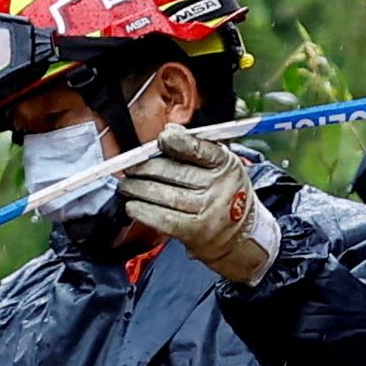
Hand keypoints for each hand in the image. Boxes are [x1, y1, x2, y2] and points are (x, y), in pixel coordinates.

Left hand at [114, 128, 273, 285]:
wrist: (239, 234)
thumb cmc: (222, 193)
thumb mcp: (219, 165)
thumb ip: (196, 147)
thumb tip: (169, 131)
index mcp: (225, 164)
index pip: (199, 149)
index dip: (177, 142)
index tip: (161, 138)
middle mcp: (218, 187)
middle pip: (175, 172)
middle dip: (145, 169)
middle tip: (129, 168)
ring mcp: (207, 210)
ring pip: (165, 195)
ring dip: (138, 190)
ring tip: (126, 186)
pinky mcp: (195, 232)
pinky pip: (163, 219)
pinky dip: (143, 211)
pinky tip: (132, 206)